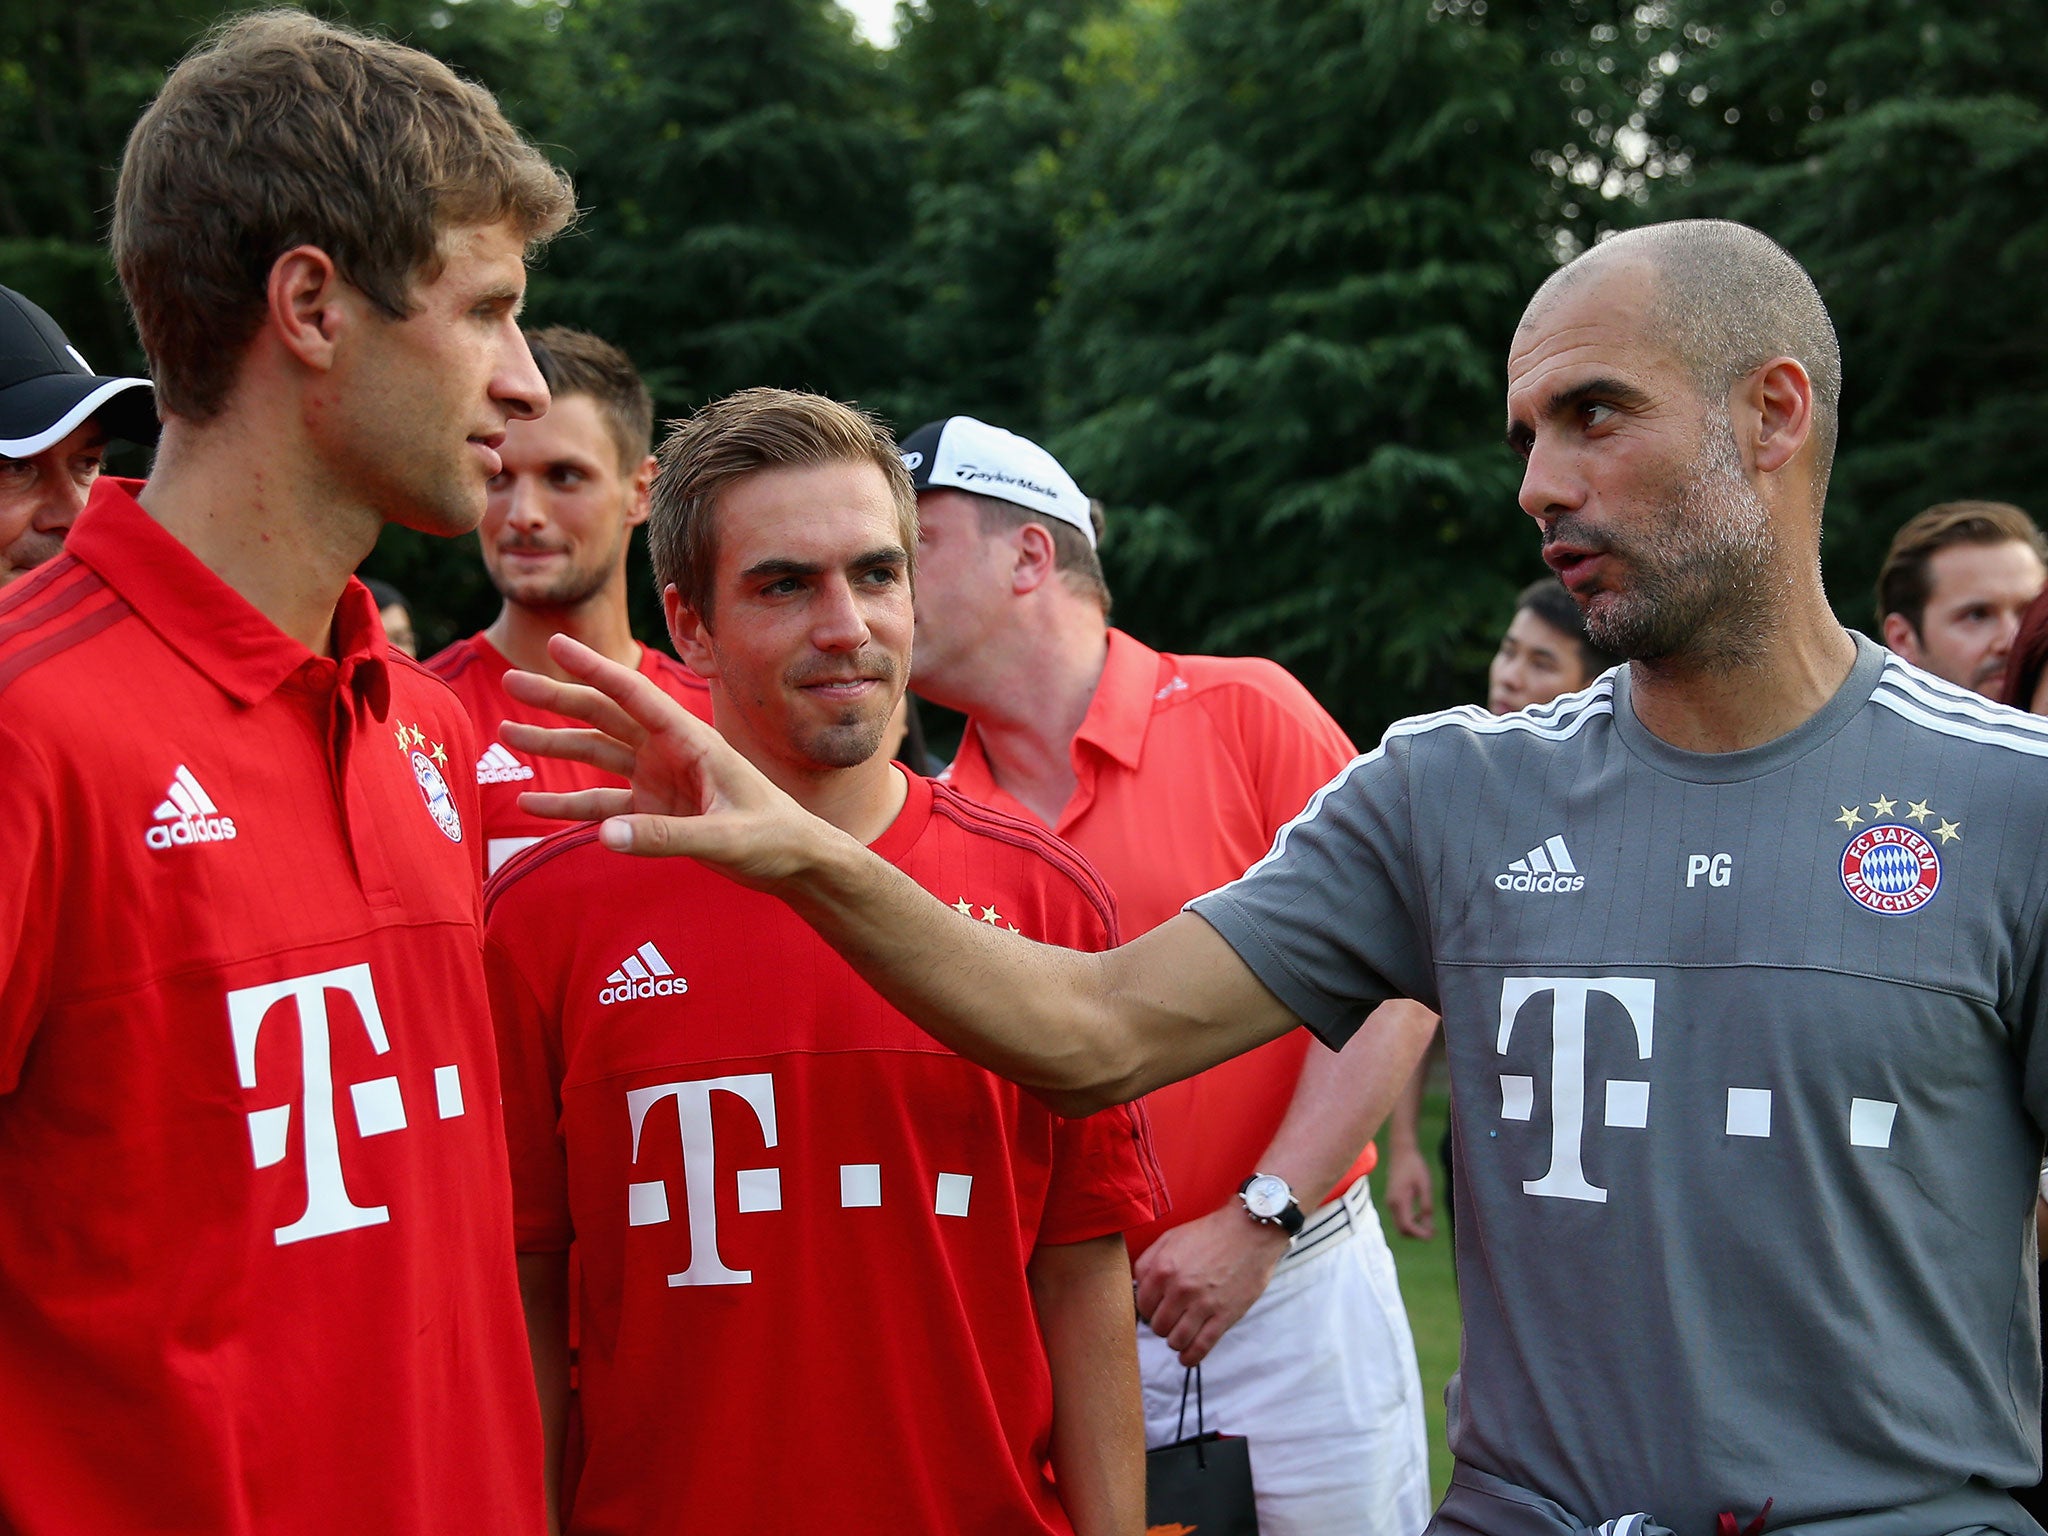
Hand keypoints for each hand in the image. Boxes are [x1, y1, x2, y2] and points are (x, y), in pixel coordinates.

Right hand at [501, 633, 845, 885]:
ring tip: (505, 733)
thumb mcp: (724, 838)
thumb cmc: (773, 839)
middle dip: (557, 698)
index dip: (594, 668)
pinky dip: (567, 803)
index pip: (634, 695)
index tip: (557, 643)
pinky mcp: (654, 810)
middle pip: (604, 715)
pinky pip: (602, 802)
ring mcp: (658, 779)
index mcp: (691, 740)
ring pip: (596, 753)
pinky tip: (532, 803)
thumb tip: (604, 836)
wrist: (795, 862)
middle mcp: (669, 751)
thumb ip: (665, 838)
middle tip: (510, 680)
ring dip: (553, 743)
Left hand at [1132, 1202, 1289, 1366]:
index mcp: (1163, 1269)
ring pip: (1176, 1340)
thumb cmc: (1210, 1233)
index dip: (1148, 1309)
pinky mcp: (1224, 1316)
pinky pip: (1200, 1347)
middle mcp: (1180, 1289)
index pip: (1143, 1306)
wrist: (1250, 1231)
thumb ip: (1148, 1261)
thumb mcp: (1170, 1238)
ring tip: (1181, 1333)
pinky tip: (1187, 1356)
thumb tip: (1136, 1286)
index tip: (1156, 1309)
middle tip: (1172, 1319)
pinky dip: (1190, 1357)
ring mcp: (1203, 1304)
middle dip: (1162, 1325)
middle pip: (1158, 1326)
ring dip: (1176, 1341)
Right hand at [1383, 1141, 1435, 1240]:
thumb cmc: (1415, 1166)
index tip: (1433, 1235)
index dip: (1420, 1234)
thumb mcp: (1425, 1185)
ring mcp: (1390, 1202)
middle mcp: (1391, 1204)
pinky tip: (1422, 1214)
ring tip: (1430, 1225)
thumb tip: (1429, 1227)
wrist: (1401, 1151)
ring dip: (1414, 1228)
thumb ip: (1426, 1206)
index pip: (1407, 1226)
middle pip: (1402, 1230)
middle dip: (1417, 1235)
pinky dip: (1410, 1221)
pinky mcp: (1392, 1199)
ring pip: (1400, 1225)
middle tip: (1433, 1232)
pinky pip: (1400, 1217)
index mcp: (1399, 1200)